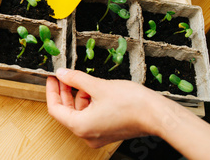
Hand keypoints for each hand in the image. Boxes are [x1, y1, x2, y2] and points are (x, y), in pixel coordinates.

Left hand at [46, 68, 162, 147]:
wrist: (158, 115)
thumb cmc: (131, 103)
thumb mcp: (98, 86)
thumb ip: (76, 79)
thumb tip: (61, 74)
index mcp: (81, 126)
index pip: (55, 109)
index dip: (52, 91)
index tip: (52, 78)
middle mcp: (87, 135)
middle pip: (66, 112)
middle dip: (65, 92)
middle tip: (63, 75)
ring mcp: (97, 135)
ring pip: (79, 113)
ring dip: (78, 96)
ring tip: (82, 80)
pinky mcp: (107, 131)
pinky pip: (90, 116)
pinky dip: (89, 102)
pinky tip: (93, 88)